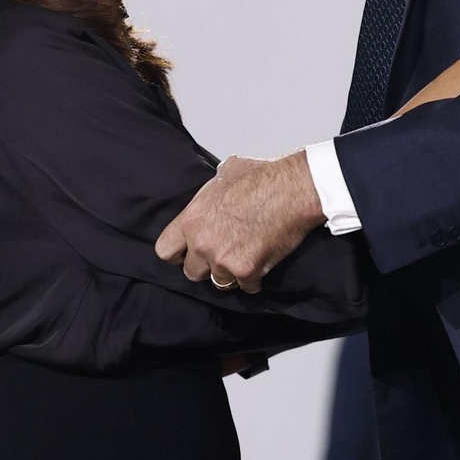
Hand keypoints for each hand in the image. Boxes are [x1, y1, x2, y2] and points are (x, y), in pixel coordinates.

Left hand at [155, 151, 325, 293]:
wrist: (294, 189)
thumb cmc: (264, 176)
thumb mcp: (226, 173)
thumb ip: (211, 193)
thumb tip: (212, 194)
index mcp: (192, 219)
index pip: (165, 250)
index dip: (177, 253)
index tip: (187, 253)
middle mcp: (202, 243)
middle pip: (192, 272)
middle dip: (206, 265)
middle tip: (223, 253)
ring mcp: (224, 260)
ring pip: (219, 282)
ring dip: (231, 273)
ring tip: (245, 257)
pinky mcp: (247, 271)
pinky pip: (247, 287)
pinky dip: (255, 279)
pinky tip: (263, 263)